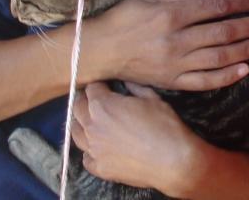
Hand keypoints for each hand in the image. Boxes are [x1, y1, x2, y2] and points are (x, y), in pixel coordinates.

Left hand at [71, 82, 207, 195]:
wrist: (172, 161)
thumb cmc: (165, 126)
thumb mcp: (153, 99)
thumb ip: (134, 88)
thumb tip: (126, 81)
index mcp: (103, 105)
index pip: (91, 89)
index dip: (99, 85)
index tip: (105, 86)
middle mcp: (92, 126)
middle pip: (77, 108)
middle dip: (86, 101)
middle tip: (96, 101)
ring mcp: (93, 148)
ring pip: (76, 132)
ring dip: (82, 124)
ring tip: (93, 123)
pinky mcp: (98, 167)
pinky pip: (86, 157)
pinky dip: (90, 150)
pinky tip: (100, 147)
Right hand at [84, 0, 248, 90]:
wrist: (100, 50)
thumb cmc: (125, 17)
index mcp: (171, 13)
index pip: (215, 7)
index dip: (240, 2)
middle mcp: (176, 39)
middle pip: (222, 32)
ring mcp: (175, 63)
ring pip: (218, 57)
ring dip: (244, 50)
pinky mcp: (172, 82)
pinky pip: (205, 81)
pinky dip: (226, 77)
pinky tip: (244, 70)